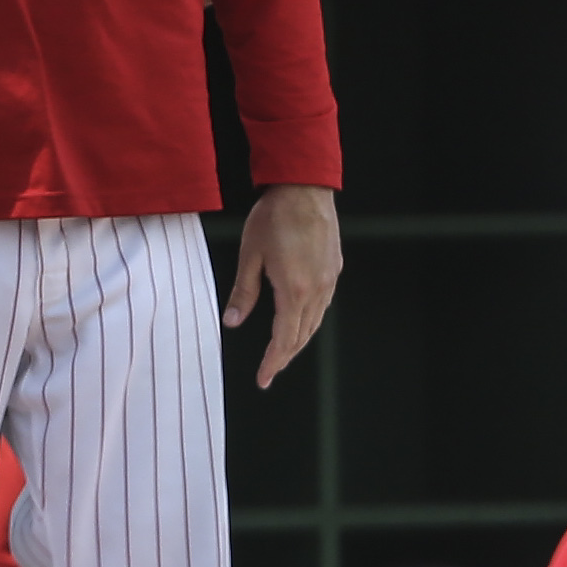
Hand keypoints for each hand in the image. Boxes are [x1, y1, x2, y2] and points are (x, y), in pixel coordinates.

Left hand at [224, 183, 340, 387]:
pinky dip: (309, 320)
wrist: (304, 188)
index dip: (273, 362)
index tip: (263, 378)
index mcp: (294, 290)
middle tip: (270, 371)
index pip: (283, 339)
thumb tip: (232, 322)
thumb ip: (243, 292)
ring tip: (283, 352)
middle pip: (302, 336)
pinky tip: (299, 320)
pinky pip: (323, 305)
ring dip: (298, 340)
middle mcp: (317, 290)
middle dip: (285, 356)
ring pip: (315, 322)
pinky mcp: (334, 268)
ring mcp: (329, 280)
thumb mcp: (250, 256)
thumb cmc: (274, 217)